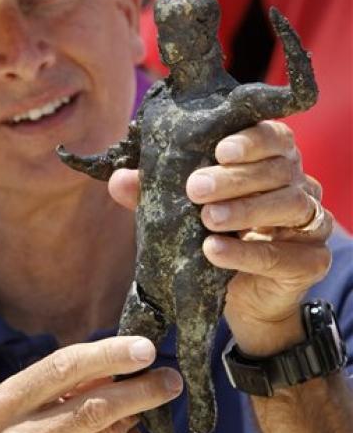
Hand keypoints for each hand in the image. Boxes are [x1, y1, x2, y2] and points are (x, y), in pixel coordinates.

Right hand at [0, 337, 181, 432]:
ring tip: (137, 409)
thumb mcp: (22, 404)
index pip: (65, 367)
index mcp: (7, 403)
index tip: (146, 349)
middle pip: (95, 407)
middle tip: (171, 379)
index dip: (110, 354)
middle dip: (141, 390)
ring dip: (134, 417)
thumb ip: (63, 381)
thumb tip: (119, 363)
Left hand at [109, 121, 332, 356]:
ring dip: (244, 210)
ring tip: (207, 220)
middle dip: (235, 178)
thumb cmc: (215, 238)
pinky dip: (248, 253)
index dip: (250, 140)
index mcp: (272, 162)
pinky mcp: (312, 260)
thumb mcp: (182, 212)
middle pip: (279, 170)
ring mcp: (312, 222)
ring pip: (289, 205)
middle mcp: (300, 185)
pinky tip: (215, 252)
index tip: (219, 150)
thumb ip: (155, 195)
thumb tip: (119, 179)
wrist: (242, 296)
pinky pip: (285, 254)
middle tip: (195, 189)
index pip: (273, 136)